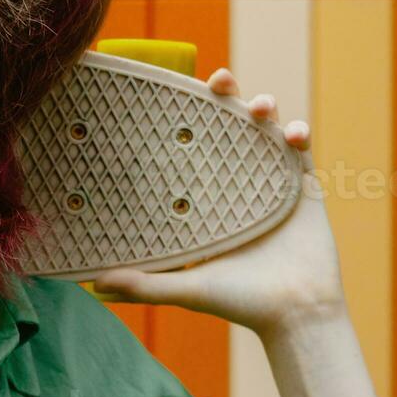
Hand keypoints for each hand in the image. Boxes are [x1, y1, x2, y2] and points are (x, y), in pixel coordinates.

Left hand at [89, 67, 346, 337]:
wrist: (297, 316)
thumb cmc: (240, 303)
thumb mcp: (186, 288)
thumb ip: (143, 285)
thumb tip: (93, 285)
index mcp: (206, 199)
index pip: (190, 149)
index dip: (183, 120)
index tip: (167, 95)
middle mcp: (235, 184)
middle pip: (227, 126)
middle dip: (225, 97)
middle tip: (218, 80)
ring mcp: (270, 182)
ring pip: (264, 130)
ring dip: (263, 107)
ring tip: (259, 107)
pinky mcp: (303, 188)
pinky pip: (301, 151)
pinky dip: (298, 134)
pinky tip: (292, 134)